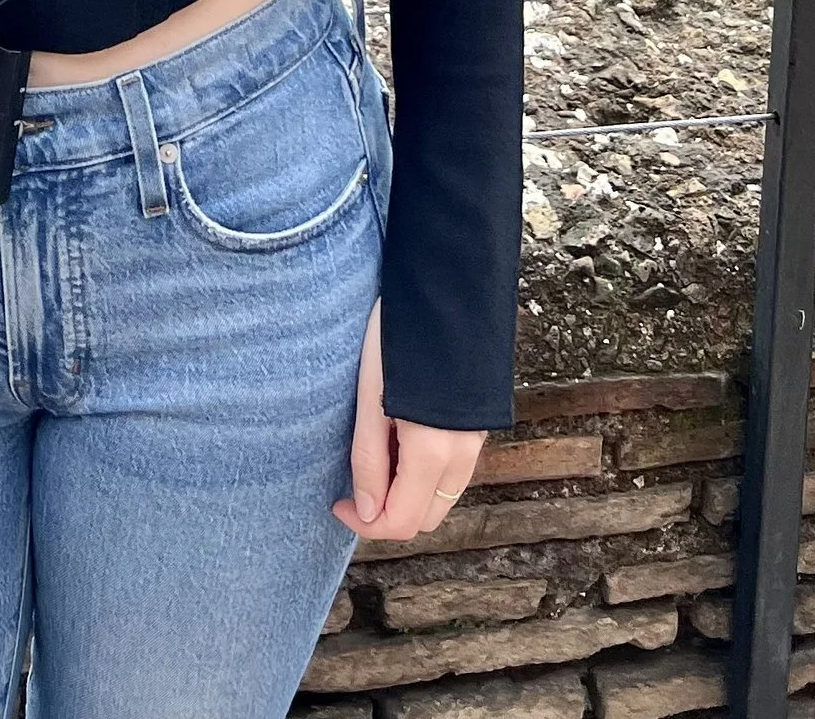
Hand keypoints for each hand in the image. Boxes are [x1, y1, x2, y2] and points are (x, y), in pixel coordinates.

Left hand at [332, 302, 484, 543]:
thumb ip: (369, 458)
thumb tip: (366, 510)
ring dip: (406, 494)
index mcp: (433, 452)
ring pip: (439, 496)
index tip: (338, 503)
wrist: (447, 290)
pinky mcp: (476, 427)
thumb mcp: (371, 396)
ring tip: (376, 455)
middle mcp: (462, 455)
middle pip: (424, 518)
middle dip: (387, 513)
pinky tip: (401, 441)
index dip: (365, 523)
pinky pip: (450, 473)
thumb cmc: (400, 336)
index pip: (401, 522)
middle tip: (354, 482)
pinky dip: (423, 474)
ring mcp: (474, 442)